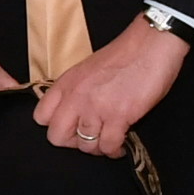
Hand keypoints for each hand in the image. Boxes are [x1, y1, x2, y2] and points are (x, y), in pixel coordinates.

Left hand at [36, 15, 185, 156]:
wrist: (151, 44)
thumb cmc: (124, 54)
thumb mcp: (88, 69)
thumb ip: (76, 90)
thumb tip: (75, 113)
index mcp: (66, 83)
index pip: (41, 116)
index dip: (55, 126)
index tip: (71, 127)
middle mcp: (76, 97)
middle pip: (57, 137)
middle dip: (73, 143)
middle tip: (90, 139)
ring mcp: (96, 107)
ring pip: (85, 146)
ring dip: (98, 149)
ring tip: (108, 141)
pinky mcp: (119, 116)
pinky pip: (109, 146)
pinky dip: (115, 150)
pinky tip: (121, 145)